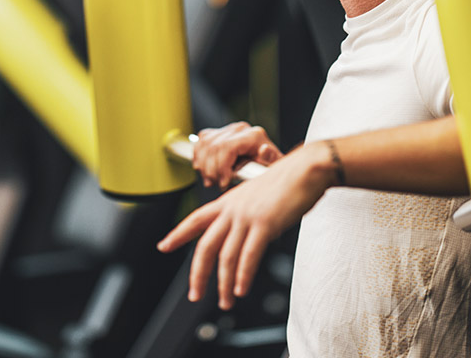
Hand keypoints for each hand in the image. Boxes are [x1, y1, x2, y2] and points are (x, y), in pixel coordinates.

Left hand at [157, 143, 334, 309]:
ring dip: (224, 283)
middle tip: (195, 294)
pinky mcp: (265, 224)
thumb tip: (246, 237)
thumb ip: (246, 216)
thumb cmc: (288, 182)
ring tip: (226, 301)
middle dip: (198, 274)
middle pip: (206, 245)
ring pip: (226, 256)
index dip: (177, 234)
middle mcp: (232, 209)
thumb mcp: (257, 196)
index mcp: (228, 201)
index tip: (163, 246)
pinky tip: (241, 289)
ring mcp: (247, 216)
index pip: (195, 219)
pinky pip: (249, 255)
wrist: (307, 169)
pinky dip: (243, 275)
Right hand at [193, 122, 282, 188]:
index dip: (221, 166)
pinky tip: (203, 169)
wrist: (265, 165)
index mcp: (254, 135)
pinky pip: (201, 141)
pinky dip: (199, 157)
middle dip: (212, 170)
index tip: (223, 183)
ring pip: (205, 144)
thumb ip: (270, 159)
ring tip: (211, 180)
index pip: (227, 147)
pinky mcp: (218, 133)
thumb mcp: (274, 167)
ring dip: (204, 166)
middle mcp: (240, 129)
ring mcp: (228, 130)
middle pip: (214, 147)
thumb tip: (264, 150)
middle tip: (217, 184)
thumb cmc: (269, 168)